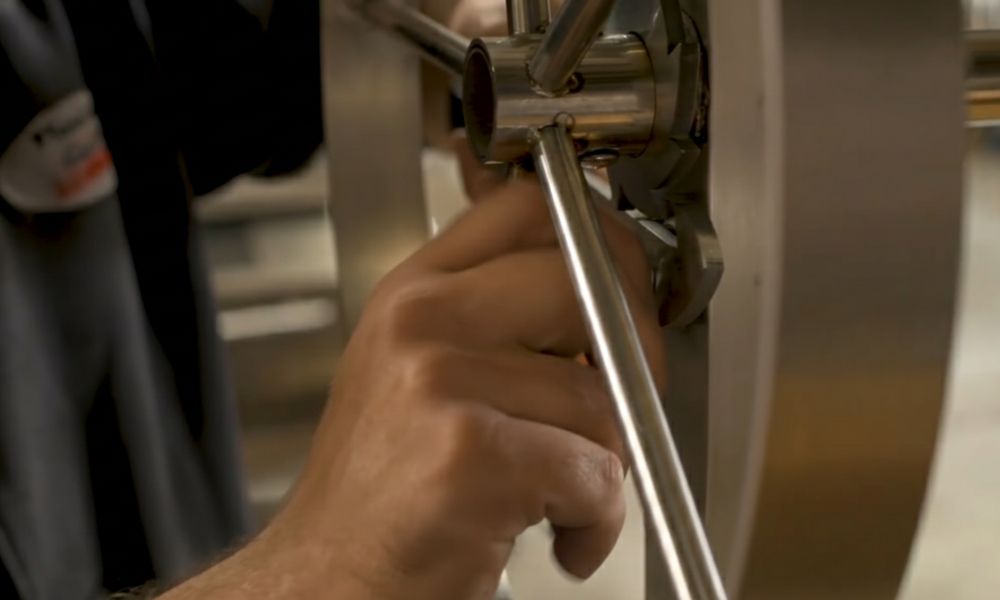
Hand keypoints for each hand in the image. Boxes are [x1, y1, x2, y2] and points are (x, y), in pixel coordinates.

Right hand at [163, 176, 664, 599]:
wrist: (328, 581)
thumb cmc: (382, 490)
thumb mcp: (416, 373)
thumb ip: (493, 322)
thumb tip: (605, 300)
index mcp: (413, 294)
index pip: (527, 208)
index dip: (604, 239)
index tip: (629, 282)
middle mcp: (421, 323)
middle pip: (582, 281)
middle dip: (637, 346)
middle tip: (628, 400)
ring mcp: (440, 383)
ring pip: (599, 396)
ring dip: (606, 466)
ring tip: (560, 499)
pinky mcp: (471, 456)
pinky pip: (594, 473)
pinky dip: (597, 521)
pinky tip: (560, 537)